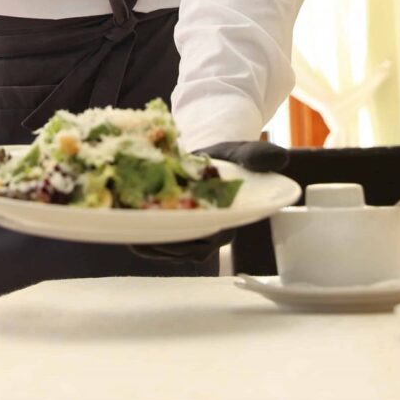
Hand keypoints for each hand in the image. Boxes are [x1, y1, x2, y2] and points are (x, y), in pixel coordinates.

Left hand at [129, 140, 288, 262]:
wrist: (213, 157)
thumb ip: (257, 155)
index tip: (165, 228)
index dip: (186, 236)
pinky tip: (121, 222)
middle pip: (180, 247)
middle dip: (157, 240)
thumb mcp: (242, 151)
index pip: (206, 237)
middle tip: (134, 228)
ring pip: (164, 247)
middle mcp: (208, 236)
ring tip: (122, 225)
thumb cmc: (229, 158)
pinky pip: (154, 241)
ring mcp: (189, 238)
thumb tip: (279, 158)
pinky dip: (137, 233)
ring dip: (143, 238)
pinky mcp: (172, 232)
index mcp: (228, 222)